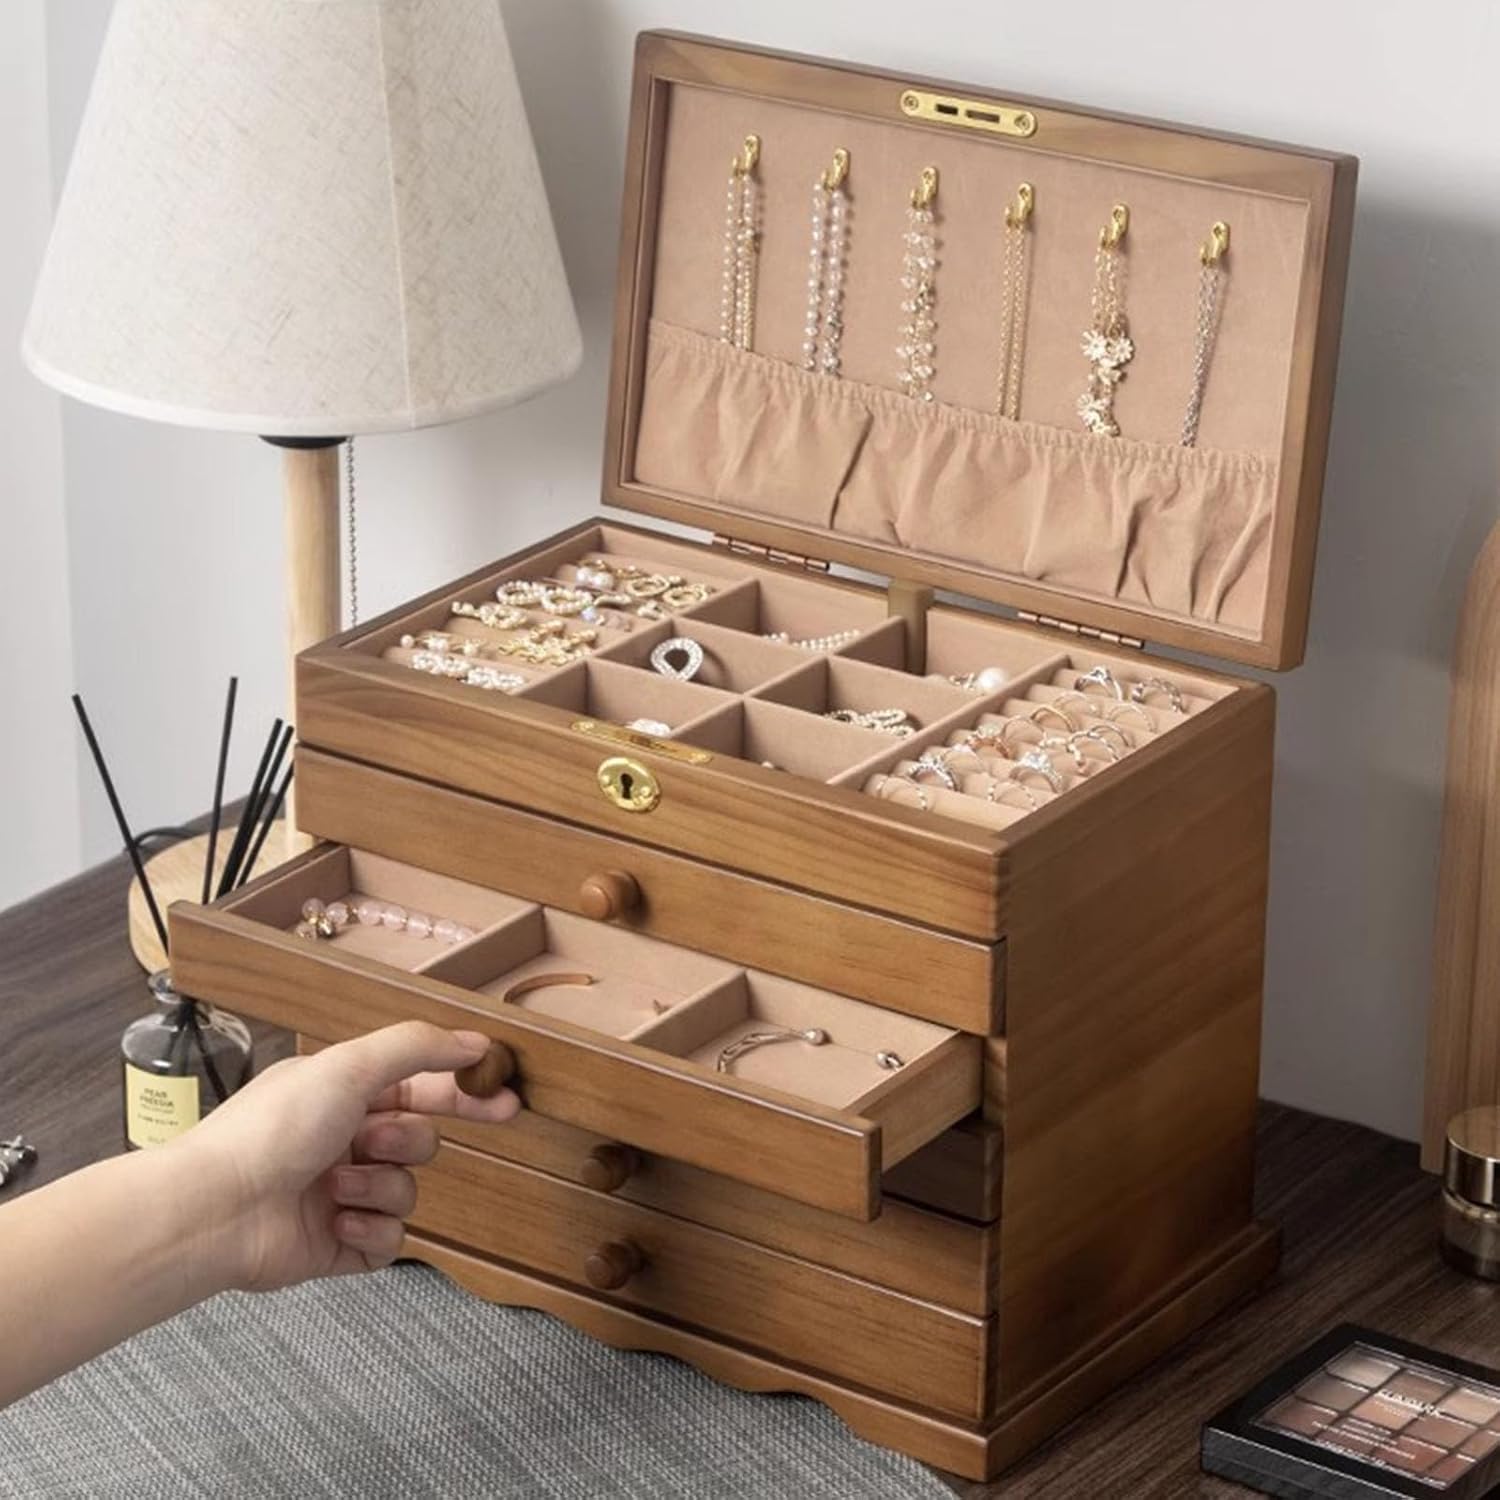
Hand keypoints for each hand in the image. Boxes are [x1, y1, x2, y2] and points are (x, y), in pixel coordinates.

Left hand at [181, 1022, 518, 1292]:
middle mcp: (345, 1141)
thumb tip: (474, 1041)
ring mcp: (343, 1195)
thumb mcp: (350, 1065)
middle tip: (378, 1141)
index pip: (422, 1086)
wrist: (217, 1210)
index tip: (505, 1099)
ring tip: (334, 1186)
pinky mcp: (340, 1245)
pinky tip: (336, 1221)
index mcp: (344, 1093)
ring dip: (378, 1186)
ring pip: (408, 1191)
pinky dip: (369, 1231)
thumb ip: (418, 1047)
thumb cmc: (272, 1130)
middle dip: (404, 1142)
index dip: (465, 1092)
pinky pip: (390, 1240)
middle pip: (421, 1140)